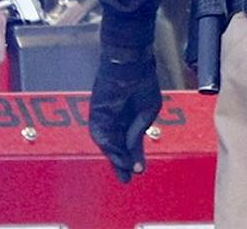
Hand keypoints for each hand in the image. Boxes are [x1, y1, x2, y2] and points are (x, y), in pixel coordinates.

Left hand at [89, 52, 163, 183]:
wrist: (130, 66)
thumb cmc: (142, 82)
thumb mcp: (149, 111)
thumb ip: (139, 131)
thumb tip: (131, 146)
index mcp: (131, 116)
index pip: (131, 141)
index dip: (135, 156)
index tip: (139, 170)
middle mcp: (117, 119)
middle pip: (118, 146)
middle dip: (122, 163)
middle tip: (127, 179)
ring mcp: (106, 118)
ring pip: (111, 144)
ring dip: (117, 159)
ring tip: (126, 172)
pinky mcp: (97, 116)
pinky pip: (103, 136)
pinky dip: (111, 149)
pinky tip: (120, 158)